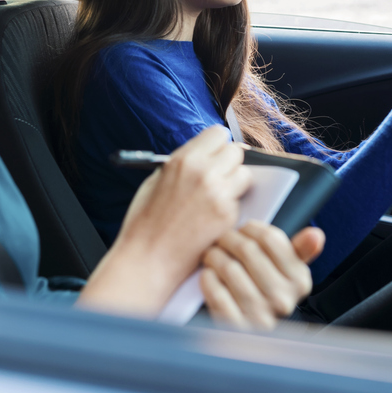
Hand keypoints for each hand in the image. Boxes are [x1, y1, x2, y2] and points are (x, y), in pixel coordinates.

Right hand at [77, 126, 251, 315]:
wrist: (147, 259)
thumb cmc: (146, 224)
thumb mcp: (157, 181)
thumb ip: (182, 164)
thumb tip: (204, 155)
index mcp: (183, 160)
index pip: (217, 133)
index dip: (217, 145)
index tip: (216, 154)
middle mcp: (203, 172)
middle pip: (236, 151)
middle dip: (229, 162)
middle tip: (219, 176)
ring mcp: (218, 194)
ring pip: (245, 174)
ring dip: (235, 183)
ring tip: (217, 197)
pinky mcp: (228, 215)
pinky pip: (241, 200)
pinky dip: (232, 206)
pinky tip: (213, 217)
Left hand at [200, 223, 323, 330]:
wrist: (250, 336)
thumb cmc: (266, 294)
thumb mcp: (287, 273)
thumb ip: (300, 251)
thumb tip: (316, 234)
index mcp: (299, 280)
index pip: (270, 238)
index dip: (250, 228)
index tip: (242, 230)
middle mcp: (282, 298)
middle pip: (247, 249)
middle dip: (228, 239)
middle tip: (221, 240)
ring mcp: (259, 314)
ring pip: (229, 268)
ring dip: (214, 256)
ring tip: (212, 255)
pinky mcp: (235, 325)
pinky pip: (216, 292)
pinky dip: (208, 278)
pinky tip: (209, 274)